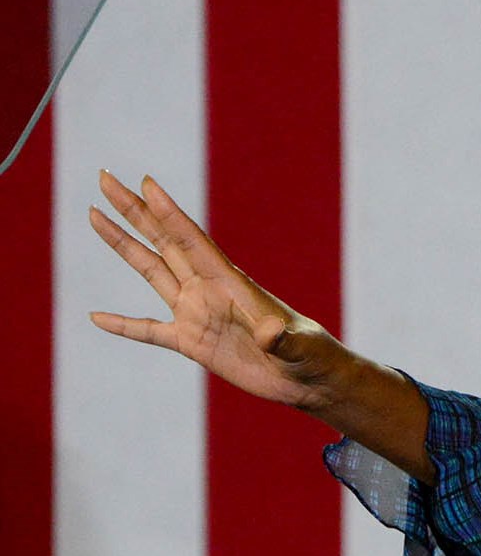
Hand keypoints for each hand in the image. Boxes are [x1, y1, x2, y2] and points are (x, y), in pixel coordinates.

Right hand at [88, 170, 343, 410]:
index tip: (146, 183)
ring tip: (95, 215)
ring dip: (123, 244)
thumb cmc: (310, 355)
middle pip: (162, 241)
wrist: (308, 377)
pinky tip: (96, 317)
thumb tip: (271, 333)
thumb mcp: (297, 345)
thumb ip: (281, 338)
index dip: (168, 213)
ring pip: (151, 271)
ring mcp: (197, 314)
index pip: (191, 241)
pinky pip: (148, 330)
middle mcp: (207, 290)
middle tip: (107, 178)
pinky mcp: (192, 343)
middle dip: (134, 210)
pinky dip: (123, 324)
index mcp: (230, 283)